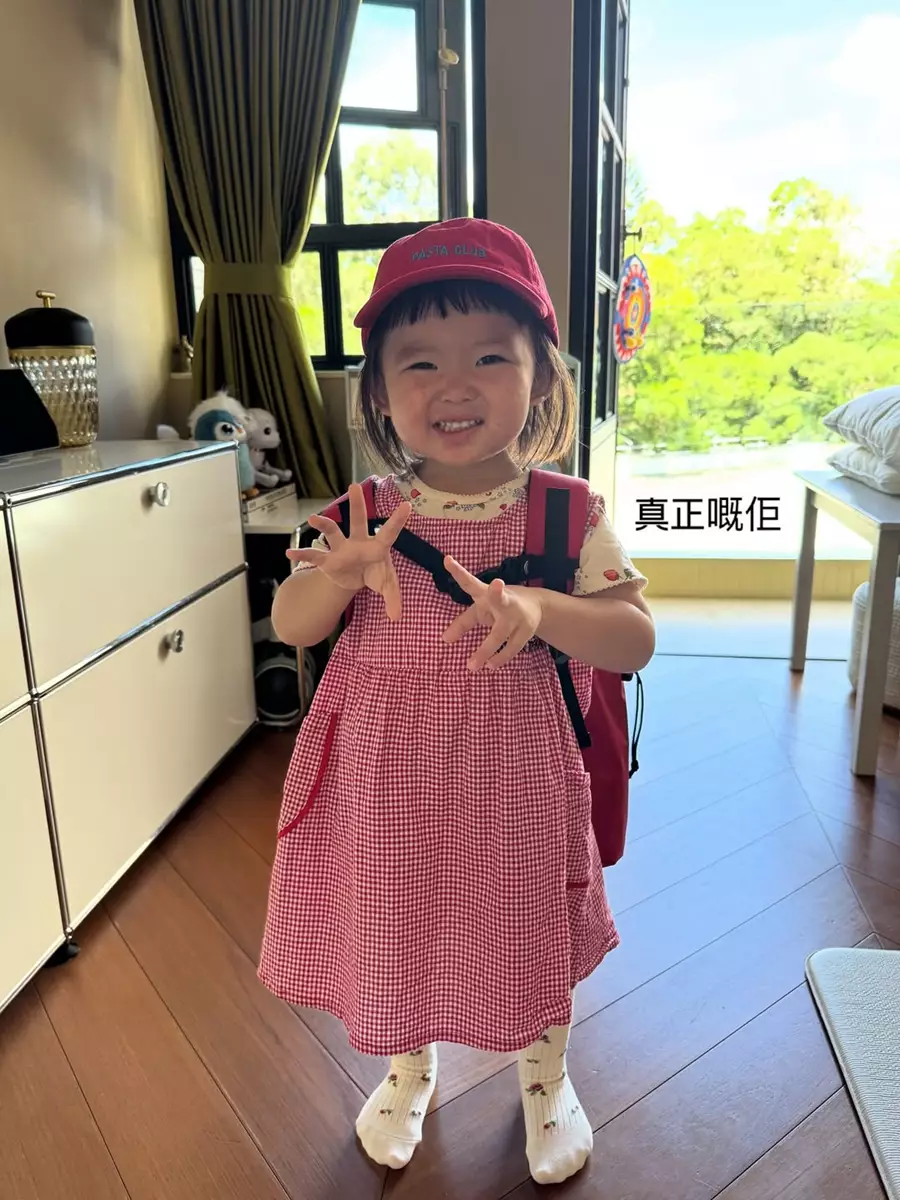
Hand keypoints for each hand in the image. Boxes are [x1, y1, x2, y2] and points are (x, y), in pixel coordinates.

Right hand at [286, 483, 411, 620]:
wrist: (356, 578)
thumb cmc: (374, 573)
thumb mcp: (385, 585)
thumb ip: (393, 598)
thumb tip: (396, 618)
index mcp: (376, 546)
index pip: (388, 533)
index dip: (397, 521)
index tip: (408, 506)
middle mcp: (357, 542)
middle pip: (357, 521)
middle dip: (357, 505)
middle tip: (355, 485)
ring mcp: (340, 549)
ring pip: (332, 532)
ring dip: (324, 524)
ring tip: (313, 519)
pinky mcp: (327, 560)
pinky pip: (313, 556)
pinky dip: (302, 555)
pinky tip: (289, 554)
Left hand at [442, 556, 543, 670]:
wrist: (535, 605)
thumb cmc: (498, 606)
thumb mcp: (479, 610)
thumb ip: (462, 623)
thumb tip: (444, 639)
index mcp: (486, 592)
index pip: (470, 582)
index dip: (458, 572)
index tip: (447, 560)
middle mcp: (503, 601)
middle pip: (499, 598)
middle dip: (497, 592)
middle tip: (497, 584)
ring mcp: (516, 616)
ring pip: (501, 633)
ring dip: (486, 649)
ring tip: (472, 665)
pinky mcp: (526, 631)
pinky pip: (511, 648)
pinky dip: (500, 658)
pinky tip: (489, 666)